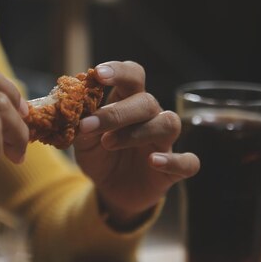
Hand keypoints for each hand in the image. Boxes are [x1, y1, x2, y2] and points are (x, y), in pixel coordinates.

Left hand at [73, 61, 199, 229]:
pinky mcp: (174, 170)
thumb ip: (80, 124)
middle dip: (117, 112)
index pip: (133, 76)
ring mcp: (164, 143)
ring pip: (168, 123)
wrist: (109, 190)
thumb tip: (73, 111)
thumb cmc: (99, 156)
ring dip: (138, 132)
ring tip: (108, 143)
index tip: (98, 74)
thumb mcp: (83, 141)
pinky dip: (173, 160)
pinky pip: (187, 162)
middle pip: (147, 101)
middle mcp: (150, 117)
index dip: (119, 71)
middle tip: (89, 125)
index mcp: (128, 102)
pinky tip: (153, 161)